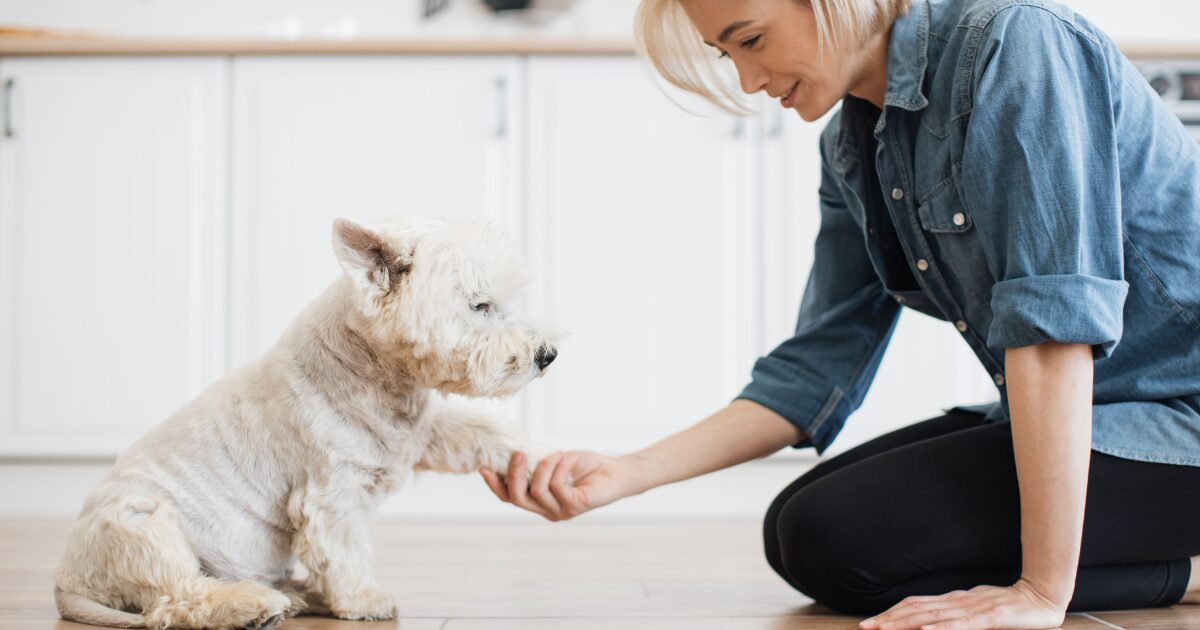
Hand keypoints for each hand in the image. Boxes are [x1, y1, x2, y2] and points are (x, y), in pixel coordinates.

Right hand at [479, 450, 641, 520]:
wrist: (616, 472)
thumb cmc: (585, 466)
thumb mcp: (554, 461)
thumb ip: (534, 464)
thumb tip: (512, 454)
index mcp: (539, 501)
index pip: (510, 498)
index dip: (495, 485)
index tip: (483, 468)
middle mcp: (547, 511)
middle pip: (518, 498)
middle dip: (513, 474)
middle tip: (518, 454)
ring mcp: (561, 512)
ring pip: (537, 489)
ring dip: (544, 465)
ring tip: (558, 454)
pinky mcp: (574, 507)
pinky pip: (556, 485)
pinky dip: (559, 467)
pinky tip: (568, 459)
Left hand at [859, 579, 1066, 629]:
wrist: (1041, 595)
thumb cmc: (1006, 604)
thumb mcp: (974, 608)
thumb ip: (953, 614)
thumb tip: (929, 621)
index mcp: (952, 599)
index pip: (914, 605)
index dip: (891, 613)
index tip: (871, 622)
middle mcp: (957, 602)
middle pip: (916, 610)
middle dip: (890, 620)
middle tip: (866, 627)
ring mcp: (973, 609)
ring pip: (933, 617)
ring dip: (907, 624)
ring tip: (885, 629)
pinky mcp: (990, 619)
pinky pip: (962, 625)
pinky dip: (942, 629)